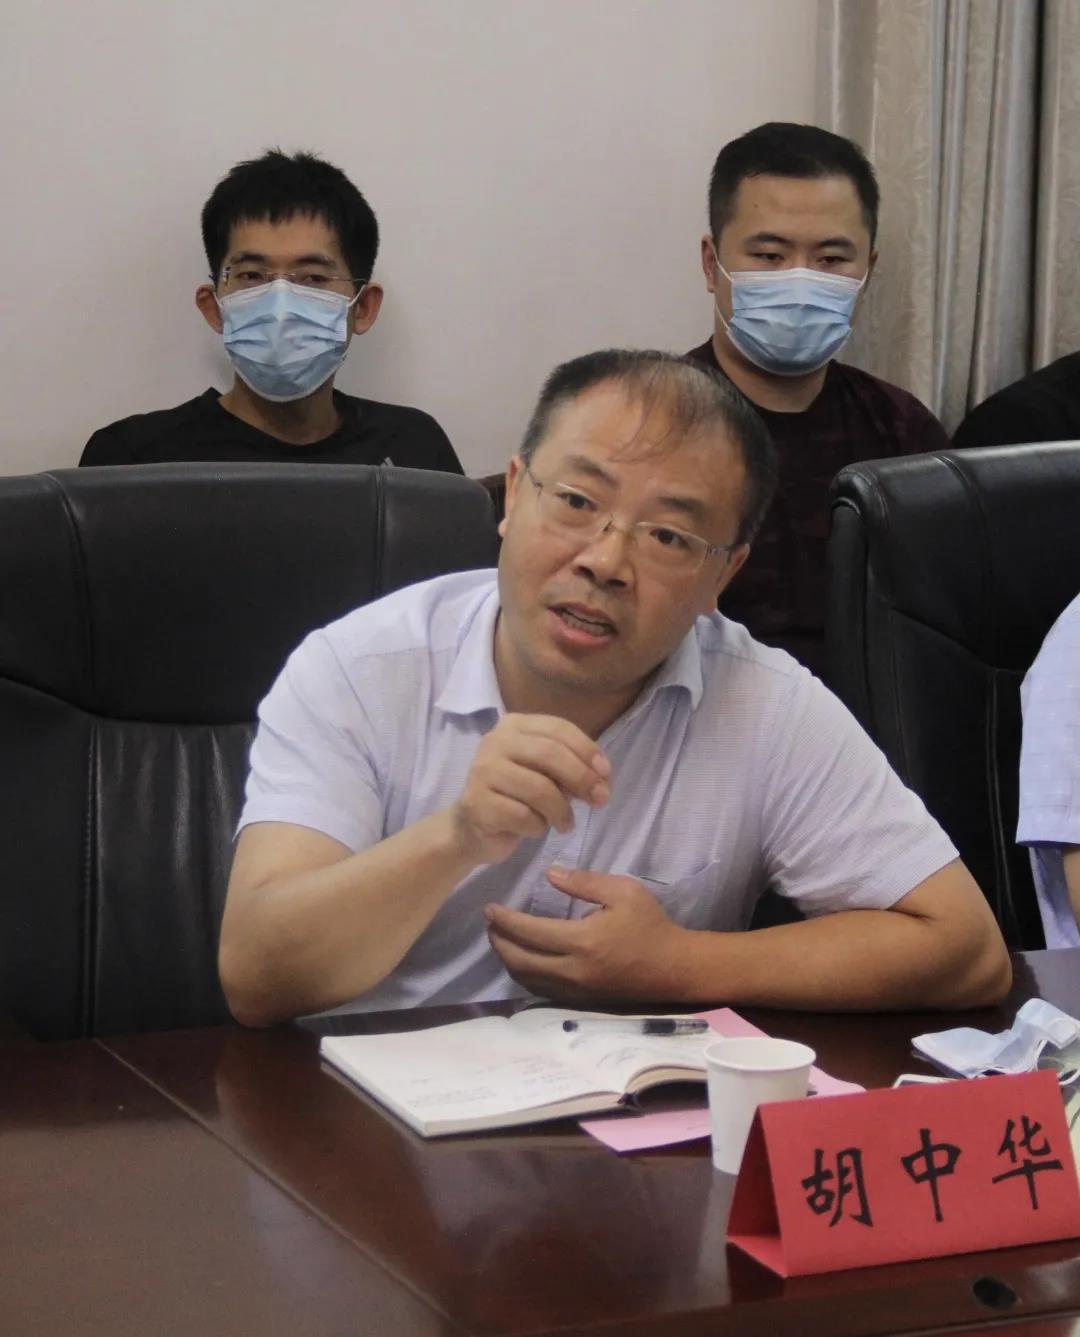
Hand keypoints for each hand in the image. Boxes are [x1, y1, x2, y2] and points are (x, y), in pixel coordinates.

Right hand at [448, 715, 610, 865]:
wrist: (473, 827)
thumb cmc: (518, 795)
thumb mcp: (547, 774)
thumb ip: (572, 769)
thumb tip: (602, 780)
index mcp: (514, 725)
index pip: (558, 728)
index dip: (587, 750)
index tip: (606, 774)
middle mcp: (495, 741)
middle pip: (549, 754)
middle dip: (581, 778)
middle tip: (600, 800)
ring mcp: (482, 771)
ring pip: (538, 789)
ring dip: (561, 811)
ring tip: (565, 824)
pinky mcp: (476, 803)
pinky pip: (523, 816)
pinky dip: (538, 827)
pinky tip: (534, 829)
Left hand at [484, 865, 684, 1001]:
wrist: (674, 967)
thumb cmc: (650, 925)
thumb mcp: (623, 891)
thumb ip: (584, 882)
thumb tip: (549, 874)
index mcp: (582, 941)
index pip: (530, 932)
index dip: (505, 921)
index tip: (490, 908)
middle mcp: (573, 970)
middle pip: (519, 960)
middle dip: (498, 941)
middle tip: (489, 923)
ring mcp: (575, 990)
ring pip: (526, 979)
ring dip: (507, 959)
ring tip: (500, 939)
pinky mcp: (580, 1000)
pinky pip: (540, 990)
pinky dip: (524, 974)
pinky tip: (522, 960)